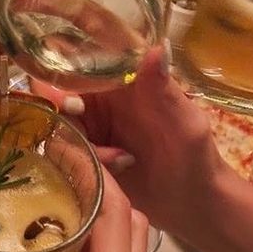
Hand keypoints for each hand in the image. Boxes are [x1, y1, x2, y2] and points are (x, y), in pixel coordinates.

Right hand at [0, 172, 147, 251]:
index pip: (119, 215)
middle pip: (125, 225)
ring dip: (87, 218)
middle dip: (94, 189)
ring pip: (113, 251)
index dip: (96, 173)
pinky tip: (29, 247)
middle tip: (46, 163)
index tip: (60, 142)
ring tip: (37, 192)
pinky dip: (75, 250)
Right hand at [32, 48, 229, 242]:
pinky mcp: (81, 155)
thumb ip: (165, 90)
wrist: (191, 203)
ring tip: (120, 162)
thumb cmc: (196, 158)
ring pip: (57, 127)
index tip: (69, 103)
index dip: (62, 74)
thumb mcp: (185, 124)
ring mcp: (88, 128)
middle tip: (89, 141)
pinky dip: (78, 163)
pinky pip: (61, 153)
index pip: (80, 62)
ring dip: (78, 146)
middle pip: (56, 95)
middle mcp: (99, 100)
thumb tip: (156, 48)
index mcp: (121, 80)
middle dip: (64, 119)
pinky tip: (112, 174)